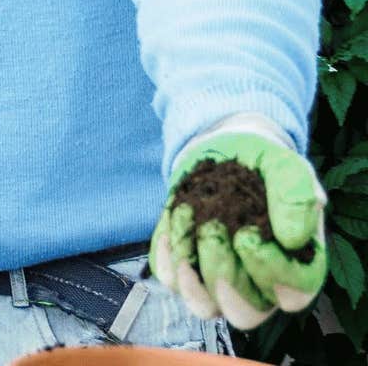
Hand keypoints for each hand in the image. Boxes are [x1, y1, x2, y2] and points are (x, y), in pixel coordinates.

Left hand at [151, 129, 326, 329]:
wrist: (226, 152)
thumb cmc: (264, 167)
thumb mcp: (287, 168)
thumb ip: (298, 196)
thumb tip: (293, 239)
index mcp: (297, 267)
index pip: (293, 295)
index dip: (270, 272)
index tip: (247, 234)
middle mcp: (260, 285)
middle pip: (245, 313)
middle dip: (224, 275)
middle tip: (212, 228)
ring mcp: (220, 282)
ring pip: (206, 306)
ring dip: (191, 269)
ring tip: (188, 218)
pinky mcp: (185, 269)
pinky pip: (170, 281)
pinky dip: (166, 254)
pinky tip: (174, 220)